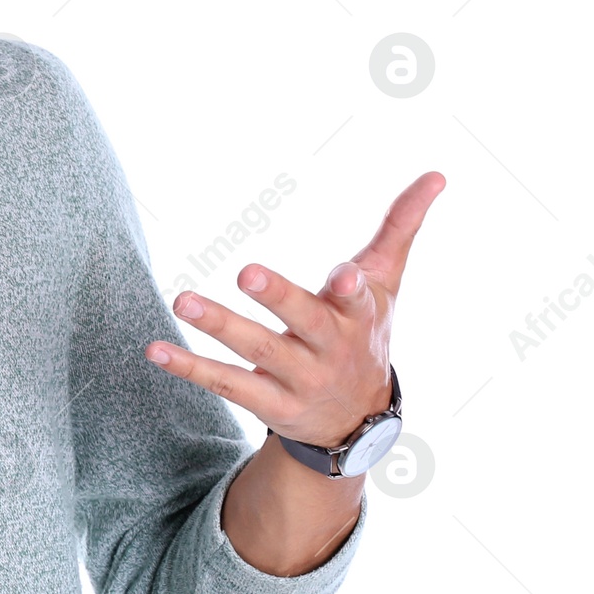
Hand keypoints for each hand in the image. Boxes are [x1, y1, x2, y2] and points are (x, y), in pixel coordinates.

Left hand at [145, 172, 444, 447]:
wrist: (356, 420)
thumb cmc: (365, 331)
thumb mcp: (387, 281)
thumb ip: (402, 227)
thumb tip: (437, 173)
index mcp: (358, 316)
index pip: (359, 300)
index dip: (351, 288)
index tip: (343, 275)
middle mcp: (329, 350)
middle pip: (304, 322)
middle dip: (279, 298)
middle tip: (246, 273)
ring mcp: (298, 380)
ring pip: (257, 352)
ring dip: (220, 326)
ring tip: (183, 300)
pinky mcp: (268, 404)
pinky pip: (226, 384)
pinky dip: (190, 366)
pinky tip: (155, 349)